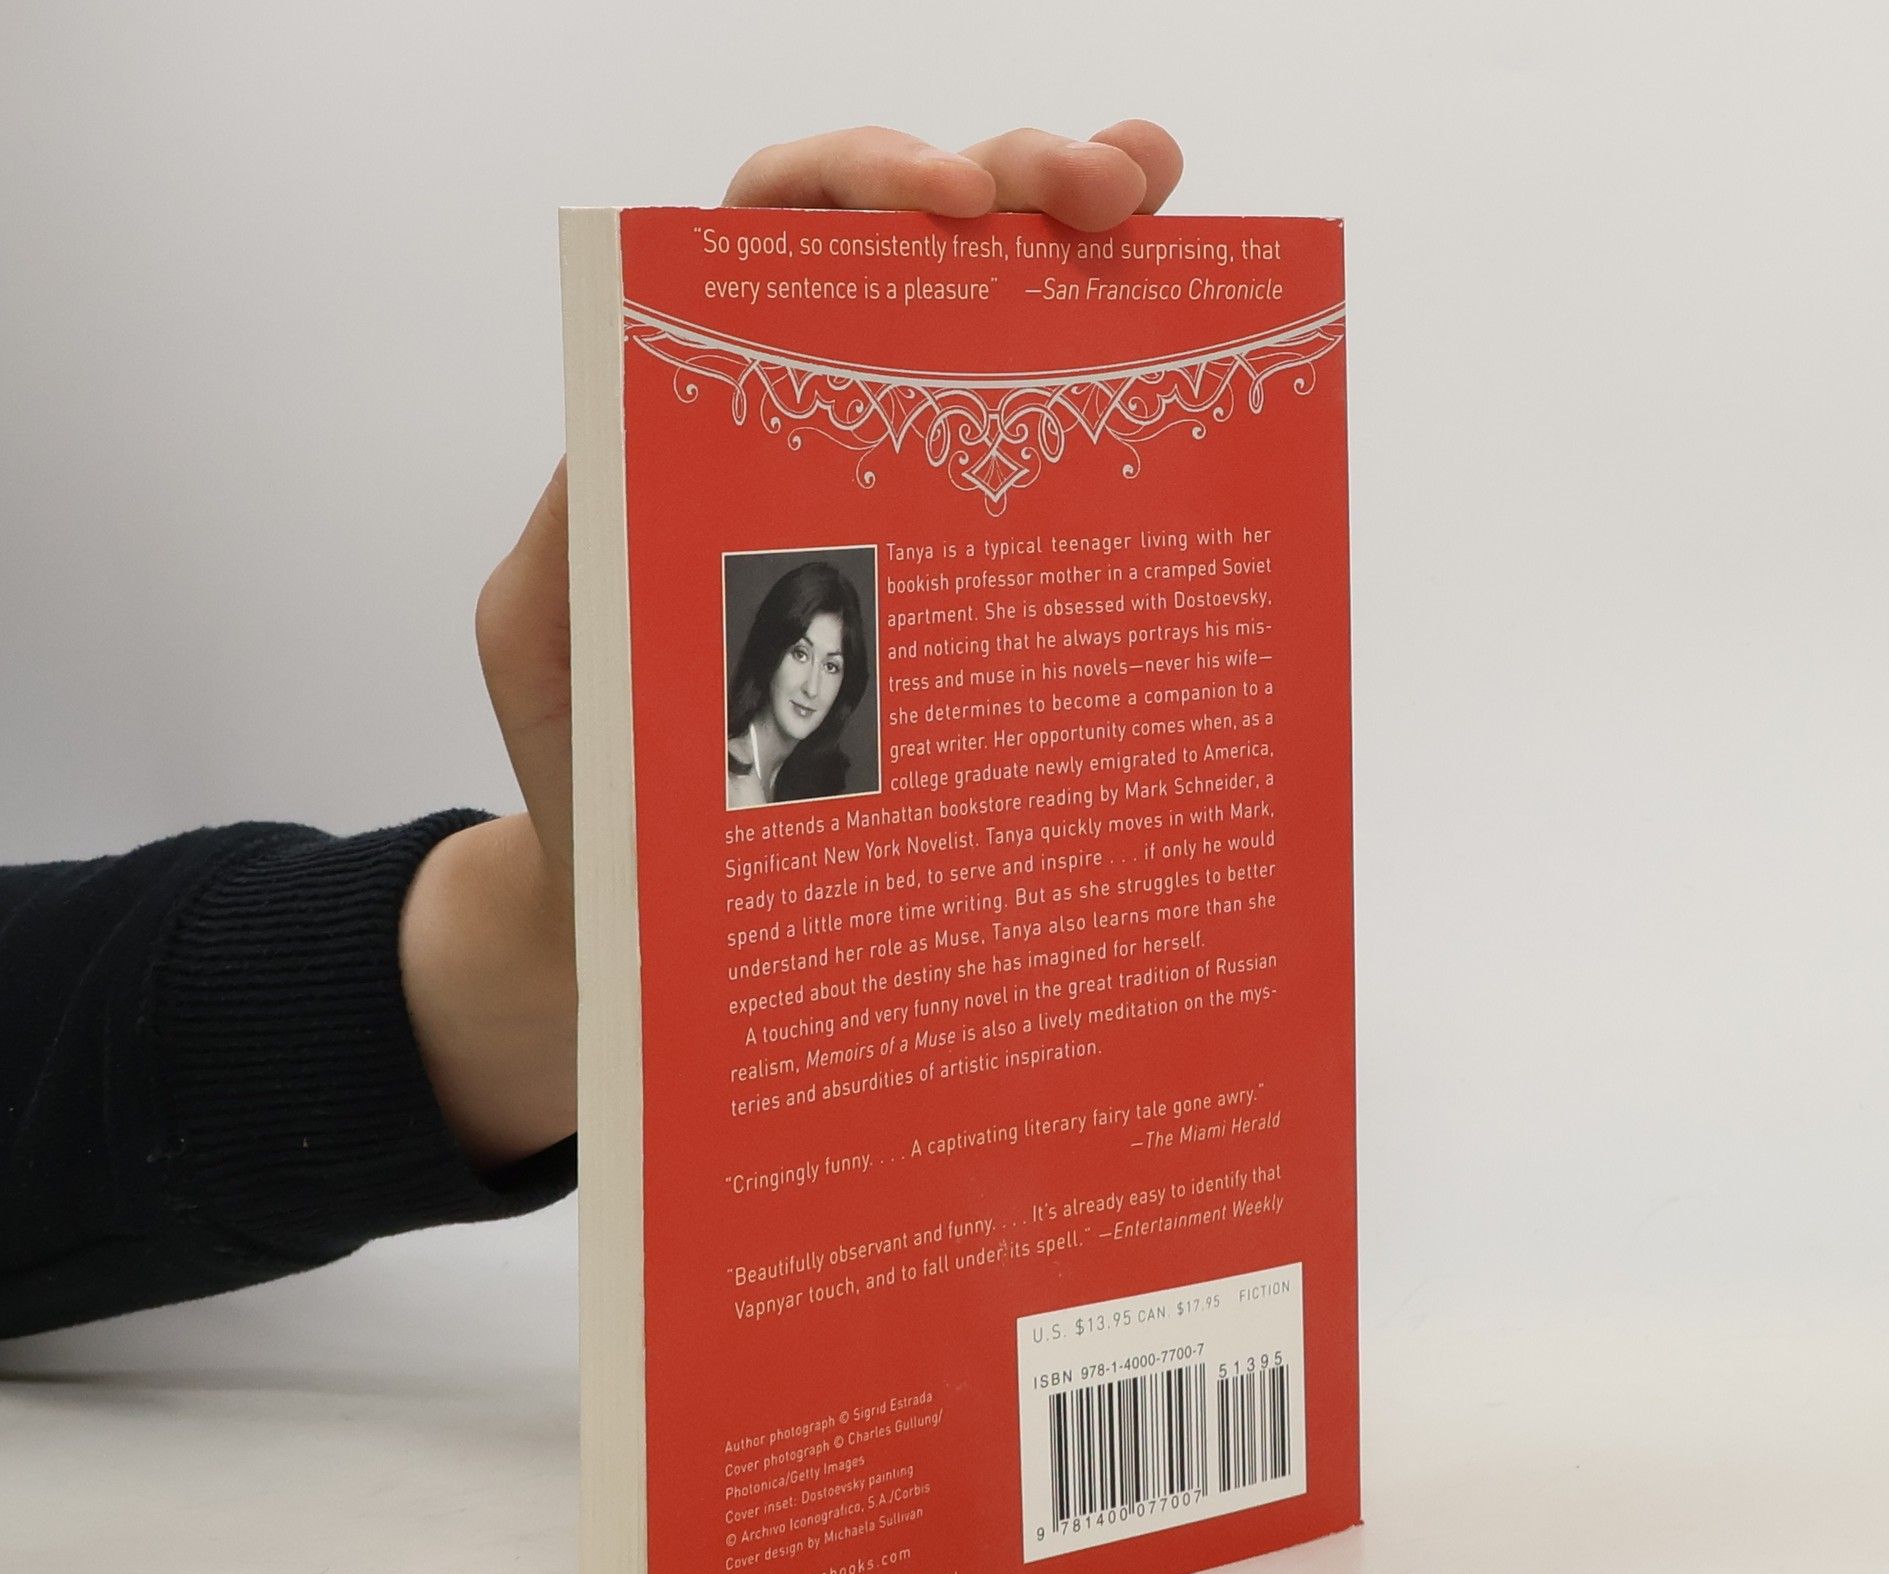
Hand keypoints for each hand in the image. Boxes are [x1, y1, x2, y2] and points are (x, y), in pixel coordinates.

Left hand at [404, 122, 1183, 1167]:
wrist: (653, 917)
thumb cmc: (596, 787)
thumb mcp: (552, 656)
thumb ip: (575, 547)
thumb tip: (635, 434)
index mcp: (692, 424)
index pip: (767, 244)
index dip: (856, 187)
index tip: (950, 201)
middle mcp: (801, 437)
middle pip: (904, 255)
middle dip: (1010, 184)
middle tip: (1107, 190)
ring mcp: (891, 506)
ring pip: (985, 333)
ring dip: (1077, 244)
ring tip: (1158, 207)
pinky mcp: (955, 590)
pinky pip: (1033, 471)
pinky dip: (1106, 391)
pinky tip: (1180, 351)